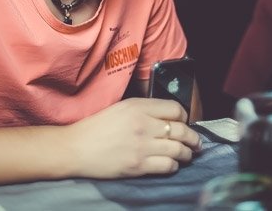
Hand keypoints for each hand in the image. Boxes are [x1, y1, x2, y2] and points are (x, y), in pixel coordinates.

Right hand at [63, 97, 201, 178]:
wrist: (76, 148)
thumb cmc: (95, 127)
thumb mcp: (120, 108)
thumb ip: (143, 109)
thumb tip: (166, 118)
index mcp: (138, 106)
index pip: (175, 109)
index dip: (184, 117)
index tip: (184, 123)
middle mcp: (143, 124)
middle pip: (181, 130)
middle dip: (193, 138)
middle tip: (196, 143)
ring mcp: (142, 146)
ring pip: (179, 149)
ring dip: (187, 153)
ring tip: (188, 155)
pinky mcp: (139, 166)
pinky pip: (168, 165)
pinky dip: (174, 165)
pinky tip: (172, 164)